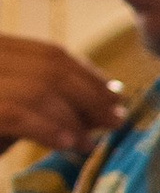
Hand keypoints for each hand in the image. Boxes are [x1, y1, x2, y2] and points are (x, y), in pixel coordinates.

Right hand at [0, 40, 124, 156]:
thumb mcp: (25, 110)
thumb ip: (62, 104)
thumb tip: (113, 105)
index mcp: (0, 48)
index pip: (50, 54)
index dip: (88, 75)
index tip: (115, 98)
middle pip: (49, 69)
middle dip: (90, 97)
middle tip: (114, 121)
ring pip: (38, 90)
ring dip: (72, 119)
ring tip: (87, 143)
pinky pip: (17, 114)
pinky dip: (46, 129)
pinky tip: (67, 144)